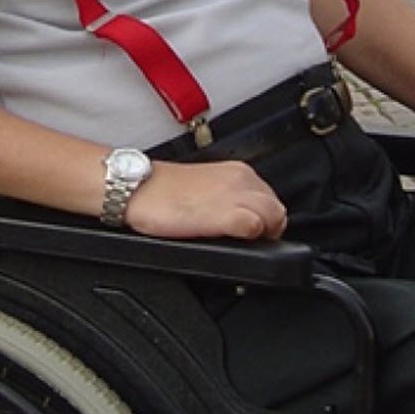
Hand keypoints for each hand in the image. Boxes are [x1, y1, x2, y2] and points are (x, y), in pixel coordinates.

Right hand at [124, 160, 286, 241]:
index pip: (270, 198)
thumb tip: (240, 217)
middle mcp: (241, 179)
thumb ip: (227, 196)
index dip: (263, 219)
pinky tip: (230, 240)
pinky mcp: (228, 216)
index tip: (251, 229)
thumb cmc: (161, 191)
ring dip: (261, 233)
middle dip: (267, 228)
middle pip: (278, 210)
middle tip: (244, 240)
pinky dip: (251, 239)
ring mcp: (236, 196)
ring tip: (236, 241)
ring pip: (275, 217)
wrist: (136, 188)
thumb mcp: (204, 187)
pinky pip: (257, 228)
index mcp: (237, 171)